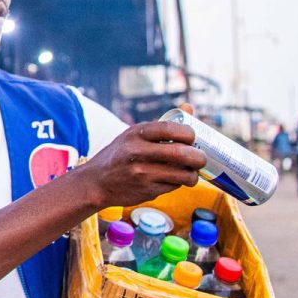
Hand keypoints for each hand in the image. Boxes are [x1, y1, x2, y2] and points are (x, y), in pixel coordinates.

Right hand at [77, 121, 206, 207]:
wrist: (96, 182)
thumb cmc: (120, 155)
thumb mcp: (134, 135)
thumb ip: (162, 125)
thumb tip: (189, 107)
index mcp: (136, 133)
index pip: (171, 128)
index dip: (189, 133)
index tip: (193, 138)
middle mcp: (137, 152)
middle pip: (180, 153)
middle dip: (199, 157)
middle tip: (201, 158)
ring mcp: (142, 172)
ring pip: (182, 174)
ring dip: (193, 174)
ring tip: (191, 172)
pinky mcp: (146, 190)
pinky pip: (173, 186)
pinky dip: (178, 184)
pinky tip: (173, 180)